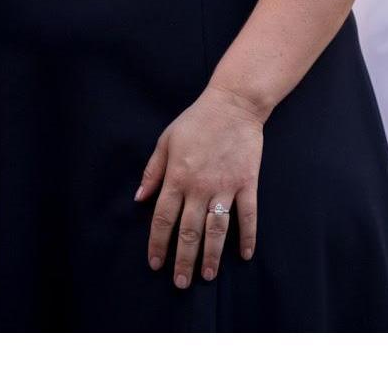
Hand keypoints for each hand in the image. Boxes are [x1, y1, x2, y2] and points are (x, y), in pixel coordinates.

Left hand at [135, 85, 264, 286]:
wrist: (233, 105)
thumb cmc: (195, 122)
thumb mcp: (165, 141)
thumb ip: (153, 171)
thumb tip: (139, 199)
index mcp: (177, 177)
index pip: (163, 218)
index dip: (158, 243)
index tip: (156, 263)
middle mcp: (199, 186)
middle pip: (189, 231)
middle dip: (183, 259)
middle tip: (180, 282)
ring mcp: (225, 186)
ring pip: (216, 229)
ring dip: (212, 256)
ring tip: (207, 276)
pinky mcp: (247, 184)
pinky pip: (248, 216)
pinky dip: (247, 236)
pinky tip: (245, 254)